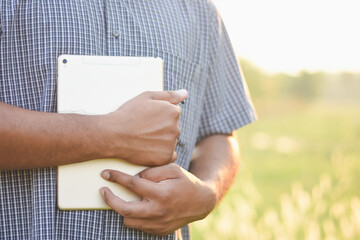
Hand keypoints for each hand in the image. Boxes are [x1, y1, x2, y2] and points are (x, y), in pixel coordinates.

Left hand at [99, 163, 216, 235]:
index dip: (117, 178)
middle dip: (109, 199)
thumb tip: (134, 178)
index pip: (133, 185)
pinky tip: (137, 207)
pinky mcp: (159, 231)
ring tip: (121, 198)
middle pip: (124, 209)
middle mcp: (158, 211)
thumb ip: (152, 172)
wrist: (201, 202)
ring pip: (129, 220)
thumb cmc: (185, 182)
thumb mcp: (172, 169)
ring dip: (122, 209)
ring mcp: (159, 224)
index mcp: (162, 194)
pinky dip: (134, 217)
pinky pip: (139, 226)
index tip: (106, 174)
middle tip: (103, 191)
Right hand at [103, 90, 186, 165]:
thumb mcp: (147, 97)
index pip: (173, 113)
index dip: (159, 115)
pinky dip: (160, 153)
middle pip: (172, 127)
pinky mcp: (165, 158)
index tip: (148, 118)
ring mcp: (171, 144)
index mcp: (173, 112)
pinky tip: (148, 148)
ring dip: (161, 140)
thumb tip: (185, 93)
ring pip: (170, 141)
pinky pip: (169, 155)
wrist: (114, 134)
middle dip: (162, 127)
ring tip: (144, 138)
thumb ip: (169, 95)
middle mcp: (176, 128)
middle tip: (144, 129)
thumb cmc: (129, 114)